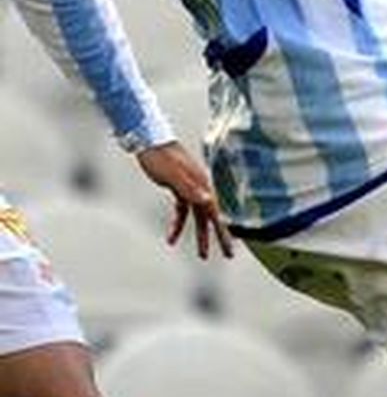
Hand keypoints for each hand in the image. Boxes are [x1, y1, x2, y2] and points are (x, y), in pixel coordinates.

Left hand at [137, 143, 233, 260]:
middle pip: (211, 218)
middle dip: (218, 238)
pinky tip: (171, 235)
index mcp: (201, 186)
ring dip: (199, 235)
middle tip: (228, 256)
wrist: (147, 140)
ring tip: (202, 254)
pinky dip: (178, 223)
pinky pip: (182, 211)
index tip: (229, 250)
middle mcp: (199, 188)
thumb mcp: (173, 175)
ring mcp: (190, 188)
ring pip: (198, 217)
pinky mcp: (179, 188)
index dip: (223, 234)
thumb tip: (208, 202)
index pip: (216, 216)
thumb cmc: (159, 156)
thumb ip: (190, 189)